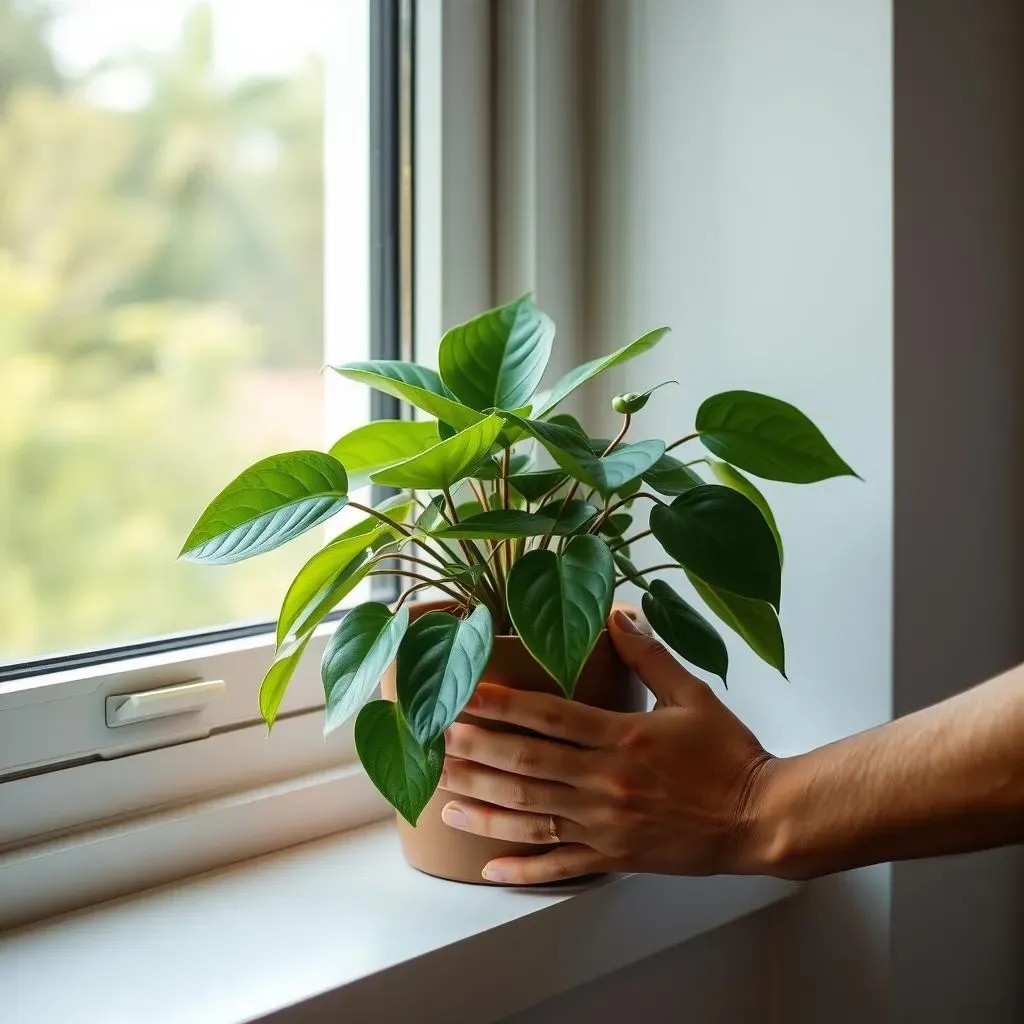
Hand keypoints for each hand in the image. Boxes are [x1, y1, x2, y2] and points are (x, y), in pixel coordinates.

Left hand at [440, 609, 776, 883]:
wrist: (760, 818)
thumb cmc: (729, 753)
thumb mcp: (693, 695)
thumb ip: (650, 655)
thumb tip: (618, 614)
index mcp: (623, 737)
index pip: (549, 717)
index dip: (502, 704)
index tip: (464, 694)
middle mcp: (606, 782)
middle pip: (526, 765)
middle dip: (475, 752)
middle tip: (434, 740)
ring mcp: (606, 825)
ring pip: (532, 815)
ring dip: (482, 806)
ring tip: (441, 794)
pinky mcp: (614, 857)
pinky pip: (561, 866)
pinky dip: (523, 870)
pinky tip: (488, 869)